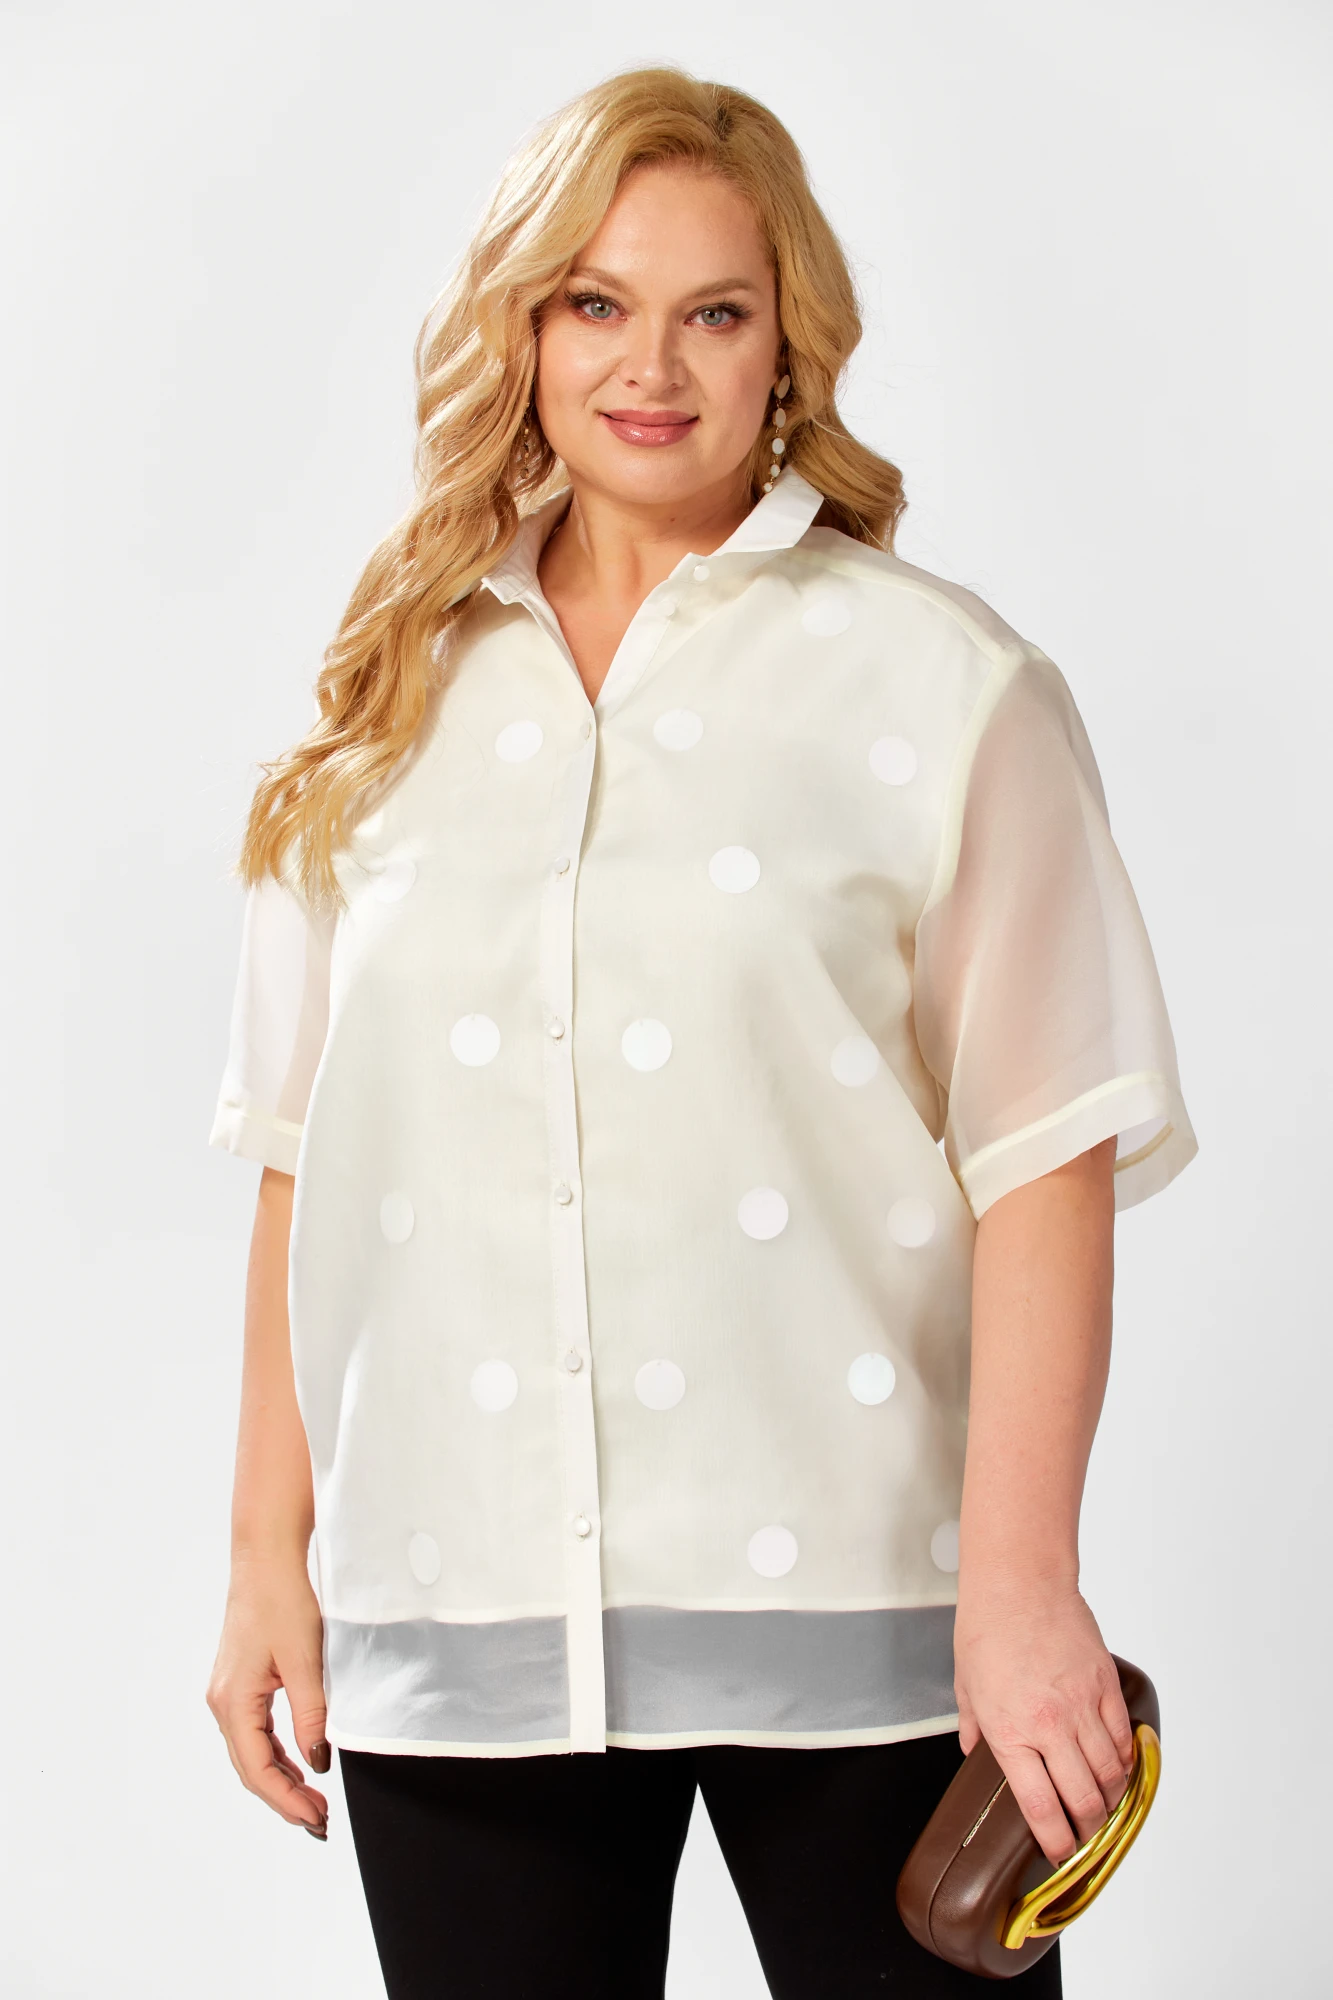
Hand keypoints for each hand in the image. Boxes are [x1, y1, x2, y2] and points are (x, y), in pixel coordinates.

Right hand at [205, 1552, 330, 1837]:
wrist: (267, 1557)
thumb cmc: (283, 1599)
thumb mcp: (306, 1661)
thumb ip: (311, 1715)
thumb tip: (318, 1763)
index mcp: (233, 1701)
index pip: (258, 1769)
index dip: (287, 1800)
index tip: (316, 1819)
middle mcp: (223, 1702)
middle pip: (252, 1767)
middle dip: (284, 1798)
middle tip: (320, 1821)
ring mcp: (230, 1692)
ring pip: (253, 1752)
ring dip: (282, 1778)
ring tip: (313, 1801)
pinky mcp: (242, 1682)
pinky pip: (257, 1731)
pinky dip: (278, 1753)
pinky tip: (300, 1764)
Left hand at [953, 1576, 1134, 1868]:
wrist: (1019, 1582)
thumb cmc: (987, 1627)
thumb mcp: (966, 1685)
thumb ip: (973, 1727)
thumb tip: (973, 1753)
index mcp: (1011, 1732)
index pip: (1041, 1808)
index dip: (1055, 1842)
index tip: (1059, 1853)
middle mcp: (1050, 1726)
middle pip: (1084, 1800)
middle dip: (1088, 1829)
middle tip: (1085, 1835)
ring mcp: (1082, 1706)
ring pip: (1111, 1774)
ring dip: (1110, 1799)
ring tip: (1103, 1807)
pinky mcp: (1105, 1686)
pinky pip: (1123, 1737)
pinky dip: (1125, 1760)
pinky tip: (1118, 1767)